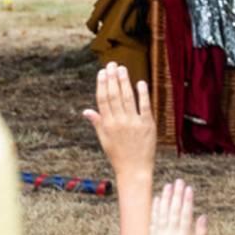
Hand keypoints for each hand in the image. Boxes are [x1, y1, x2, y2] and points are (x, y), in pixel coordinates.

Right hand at [83, 63, 154, 180]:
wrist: (135, 170)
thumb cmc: (118, 155)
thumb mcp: (104, 140)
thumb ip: (97, 123)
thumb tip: (86, 111)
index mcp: (107, 125)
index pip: (103, 100)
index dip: (102, 85)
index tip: (102, 72)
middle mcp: (119, 122)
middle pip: (114, 96)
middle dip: (112, 79)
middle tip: (112, 65)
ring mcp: (134, 123)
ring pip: (128, 98)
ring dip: (125, 82)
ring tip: (123, 69)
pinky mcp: (148, 125)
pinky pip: (145, 106)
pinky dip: (142, 94)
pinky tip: (140, 83)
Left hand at [148, 179, 207, 234]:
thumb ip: (202, 233)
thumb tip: (202, 215)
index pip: (185, 214)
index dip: (187, 200)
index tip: (189, 188)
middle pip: (173, 210)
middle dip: (176, 194)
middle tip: (179, 181)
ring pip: (162, 213)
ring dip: (165, 198)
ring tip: (168, 186)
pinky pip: (153, 220)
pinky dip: (155, 209)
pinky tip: (157, 199)